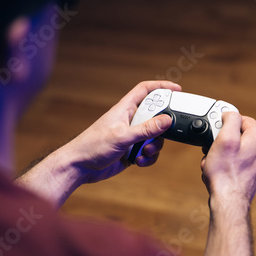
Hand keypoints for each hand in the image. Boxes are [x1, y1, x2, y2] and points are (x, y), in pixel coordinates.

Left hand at [56, 81, 181, 183]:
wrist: (79, 168)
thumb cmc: (92, 146)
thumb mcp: (122, 136)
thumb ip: (146, 129)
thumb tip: (167, 120)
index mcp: (125, 109)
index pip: (145, 90)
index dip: (161, 87)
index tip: (177, 89)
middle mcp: (129, 121)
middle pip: (155, 115)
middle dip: (162, 127)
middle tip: (164, 133)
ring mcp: (131, 136)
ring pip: (154, 136)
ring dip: (154, 146)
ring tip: (144, 152)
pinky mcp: (131, 151)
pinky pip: (148, 151)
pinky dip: (148, 157)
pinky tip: (138, 161)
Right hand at [201, 112, 255, 203]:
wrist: (228, 201)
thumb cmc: (225, 172)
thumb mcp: (225, 138)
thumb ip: (230, 120)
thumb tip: (231, 113)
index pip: (245, 119)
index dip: (229, 119)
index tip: (217, 124)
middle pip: (238, 135)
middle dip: (221, 138)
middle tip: (211, 144)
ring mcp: (255, 166)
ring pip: (234, 151)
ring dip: (219, 153)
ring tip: (211, 160)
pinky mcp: (248, 176)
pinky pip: (232, 164)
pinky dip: (222, 165)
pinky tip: (214, 171)